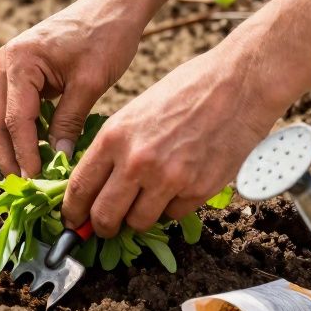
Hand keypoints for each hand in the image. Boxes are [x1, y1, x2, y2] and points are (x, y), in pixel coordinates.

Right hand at [0, 0, 144, 177]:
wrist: (114, 6)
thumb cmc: (106, 37)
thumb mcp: (90, 83)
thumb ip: (69, 121)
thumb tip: (59, 158)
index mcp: (19, 62)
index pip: (16, 120)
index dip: (25, 155)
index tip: (36, 182)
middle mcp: (5, 62)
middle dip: (10, 156)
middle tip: (26, 188)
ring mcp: (9, 66)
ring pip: (1, 117)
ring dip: (14, 146)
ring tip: (31, 175)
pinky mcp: (21, 72)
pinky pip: (15, 108)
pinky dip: (24, 131)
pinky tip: (39, 152)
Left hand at [61, 45, 282, 236]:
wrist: (237, 83)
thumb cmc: (186, 90)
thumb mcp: (136, 111)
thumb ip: (115, 147)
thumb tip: (98, 183)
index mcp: (114, 137)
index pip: (80, 188)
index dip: (72, 211)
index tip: (73, 220)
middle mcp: (137, 161)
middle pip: (104, 216)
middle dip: (100, 227)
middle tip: (105, 227)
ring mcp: (169, 179)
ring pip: (138, 223)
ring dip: (137, 219)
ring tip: (144, 202)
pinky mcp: (198, 190)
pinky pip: (173, 215)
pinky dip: (171, 208)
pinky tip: (177, 187)